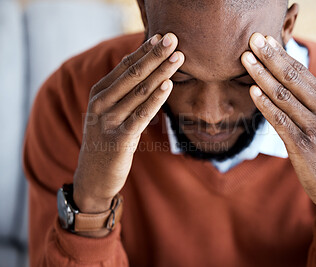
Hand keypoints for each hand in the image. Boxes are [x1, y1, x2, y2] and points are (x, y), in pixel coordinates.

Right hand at [74, 33, 183, 215]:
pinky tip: (168, 86)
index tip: (162, 36)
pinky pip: (141, 116)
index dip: (145, 50)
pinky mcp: (119, 139)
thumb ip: (123, 93)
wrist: (93, 177)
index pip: (125, 66)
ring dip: (161, 72)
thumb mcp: (109, 113)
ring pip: (139, 91)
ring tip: (178, 58)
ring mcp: (108, 121)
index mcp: (99, 93)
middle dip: (155, 55)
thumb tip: (146, 71)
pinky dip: (155, 99)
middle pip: (133, 74)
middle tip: (174, 39)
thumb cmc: (107, 140)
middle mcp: (101, 103)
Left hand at [241, 33, 315, 233]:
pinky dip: (264, 104)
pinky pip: (279, 120)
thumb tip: (282, 79)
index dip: (280, 54)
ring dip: (261, 76)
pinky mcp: (302, 145)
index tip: (264, 39)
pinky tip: (252, 91)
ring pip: (282, 96)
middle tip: (252, 40)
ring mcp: (314, 128)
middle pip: (291, 77)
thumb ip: (307, 100)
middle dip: (269, 57)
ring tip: (245, 60)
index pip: (300, 70)